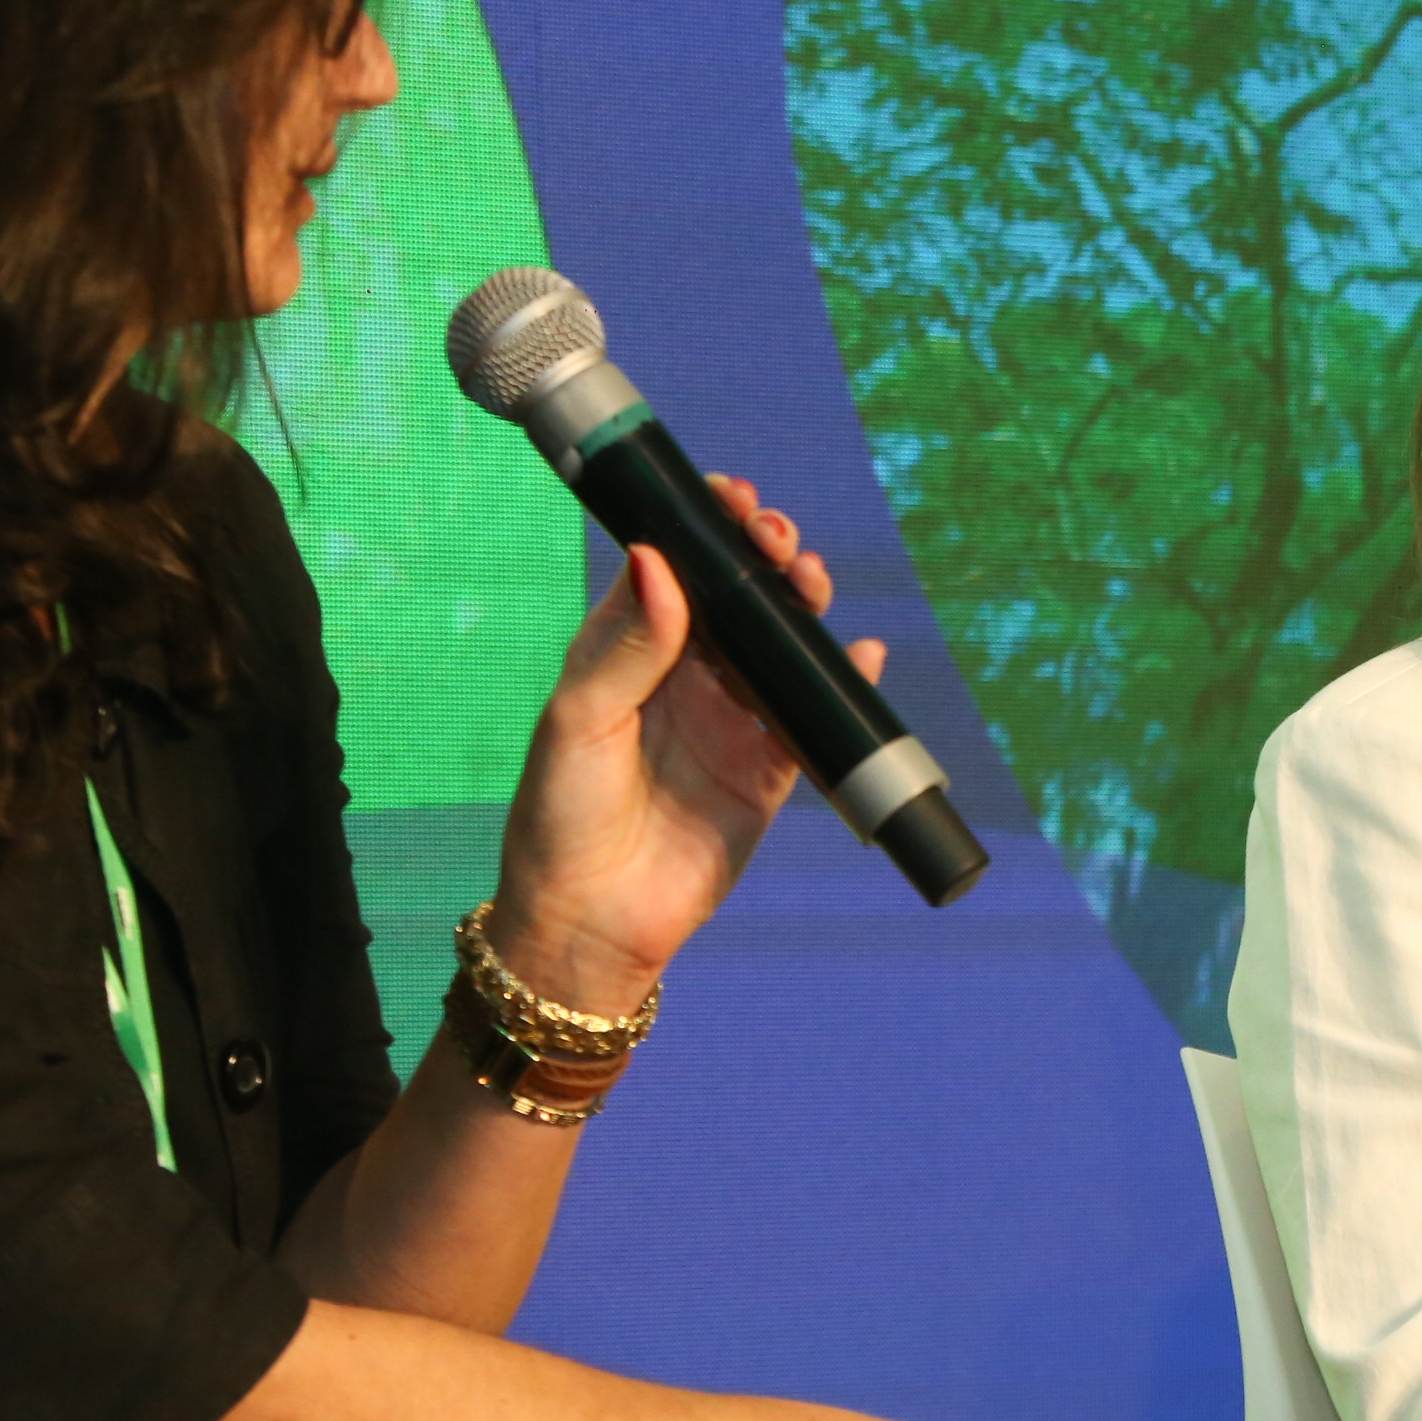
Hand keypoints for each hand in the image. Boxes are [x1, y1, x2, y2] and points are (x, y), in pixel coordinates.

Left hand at [488, 477, 886, 1011]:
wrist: (593, 922)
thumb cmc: (561, 817)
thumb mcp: (579, 722)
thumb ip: (624, 647)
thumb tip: (657, 559)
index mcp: (625, 653)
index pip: (670, 570)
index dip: (701, 528)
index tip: (730, 497)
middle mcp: (682, 678)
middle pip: (736, 599)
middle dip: (762, 558)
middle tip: (778, 539)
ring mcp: (730, 722)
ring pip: (779, 647)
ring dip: (802, 607)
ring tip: (813, 583)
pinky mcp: (769, 773)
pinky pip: (814, 717)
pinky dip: (842, 681)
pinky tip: (860, 653)